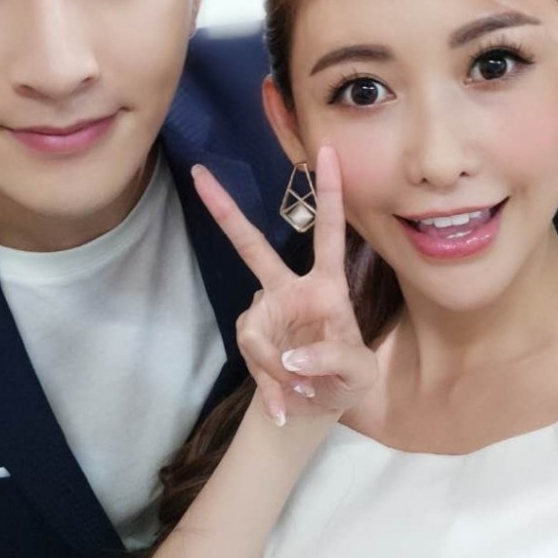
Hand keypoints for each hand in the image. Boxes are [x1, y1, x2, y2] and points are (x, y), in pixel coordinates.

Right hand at [192, 145, 375, 426]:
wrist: (320, 406)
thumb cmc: (349, 378)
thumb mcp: (359, 373)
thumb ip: (334, 359)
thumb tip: (293, 358)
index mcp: (328, 286)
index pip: (329, 233)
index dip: (329, 194)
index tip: (328, 151)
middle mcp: (291, 291)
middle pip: (253, 247)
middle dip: (225, 212)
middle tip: (198, 175)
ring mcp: (266, 314)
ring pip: (253, 330)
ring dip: (273, 366)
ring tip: (300, 392)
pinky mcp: (252, 341)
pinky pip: (253, 359)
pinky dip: (270, 386)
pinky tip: (286, 406)